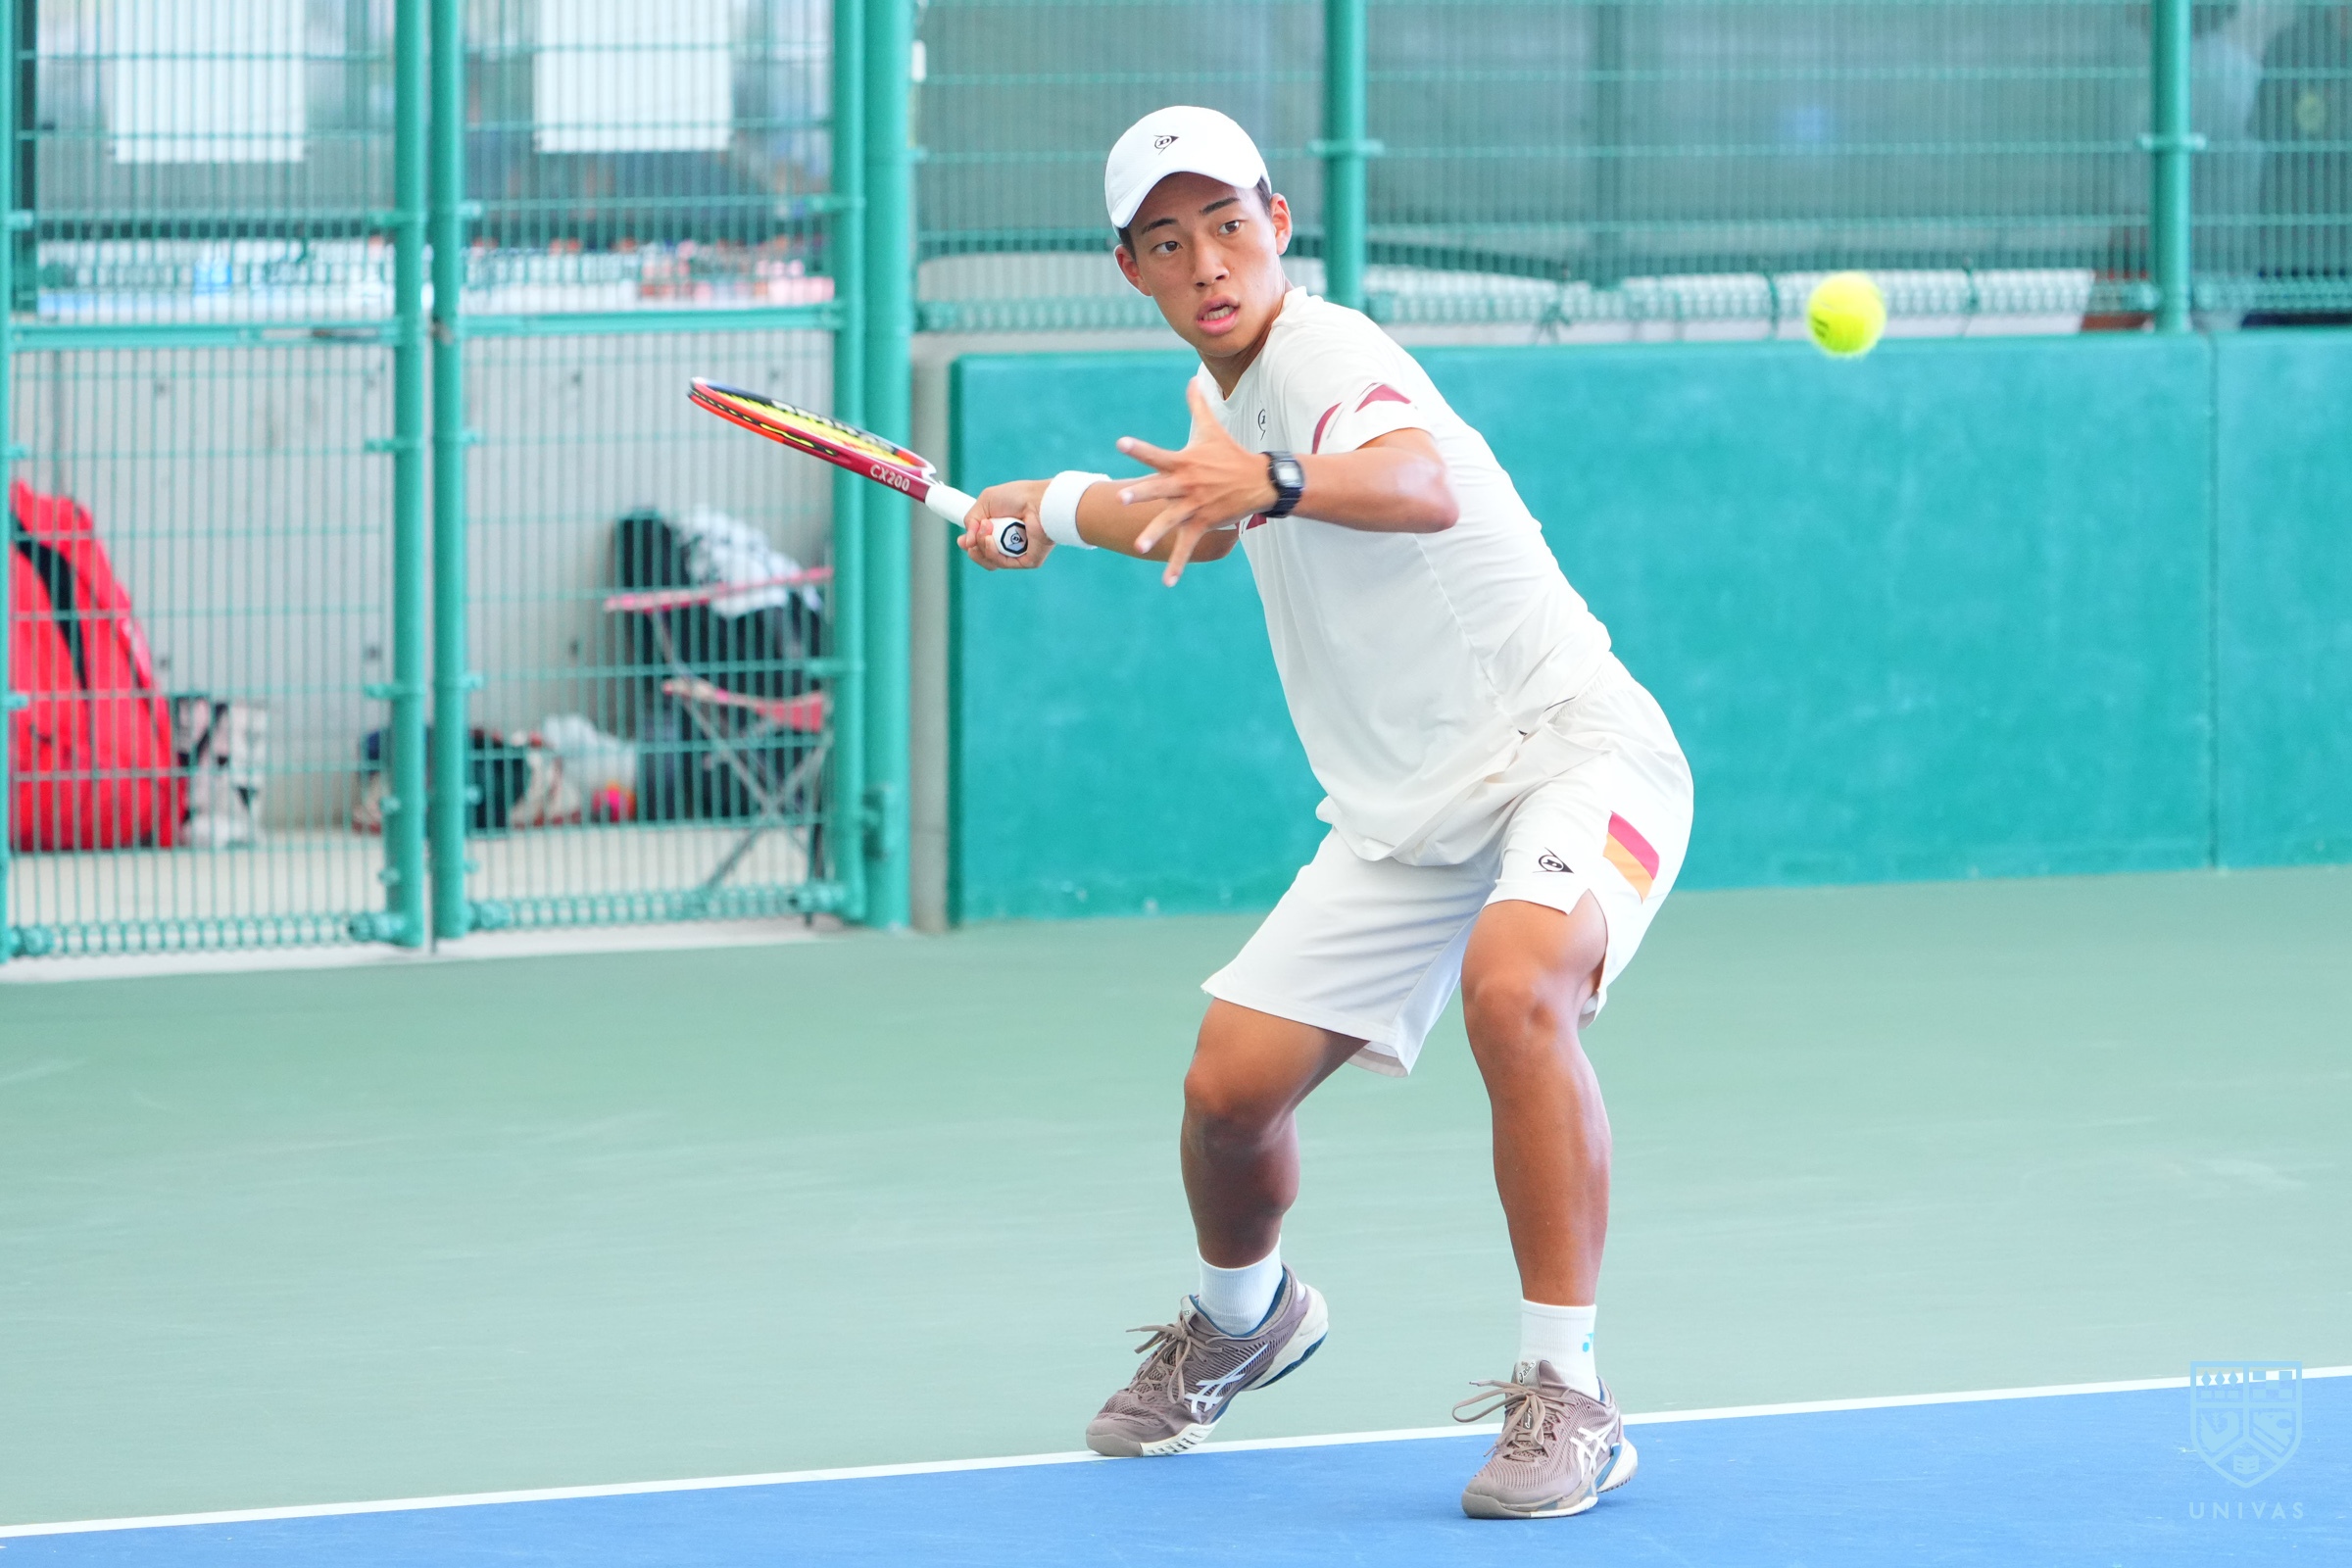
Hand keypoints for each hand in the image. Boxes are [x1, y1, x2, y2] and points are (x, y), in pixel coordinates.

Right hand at [960, 480, 1052, 570]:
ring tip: (986, 531)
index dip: (970, 546)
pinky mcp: (1028, 560)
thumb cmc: (1017, 496)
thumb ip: (971, 520)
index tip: (963, 541)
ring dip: (982, 548)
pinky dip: (993, 553)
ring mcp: (1018, 553)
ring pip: (991, 562)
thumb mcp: (985, 502)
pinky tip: (989, 540)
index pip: (980, 546)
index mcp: (999, 530)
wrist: (1038, 500)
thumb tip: (965, 543)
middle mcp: (1008, 543)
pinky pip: (1005, 563)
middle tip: (978, 532)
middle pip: (983, 557)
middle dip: (974, 548)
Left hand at [1117, 381, 1275, 584]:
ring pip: (1171, 521)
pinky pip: (1188, 546)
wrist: (1261, 481)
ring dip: (1154, 534)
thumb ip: (1197, 406)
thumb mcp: (1213, 429)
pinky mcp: (1204, 523)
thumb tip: (1190, 380)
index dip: (1139, 448)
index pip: (1156, 453)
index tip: (1121, 443)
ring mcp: (1194, 506)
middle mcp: (1186, 484)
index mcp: (1183, 462)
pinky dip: (1177, 564)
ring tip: (1138, 546)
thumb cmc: (1231, 454)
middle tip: (1120, 497)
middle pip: (1158, 488)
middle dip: (1140, 493)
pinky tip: (1167, 582)